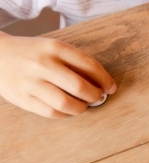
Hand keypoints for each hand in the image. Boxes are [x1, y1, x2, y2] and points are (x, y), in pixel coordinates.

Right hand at [0, 33, 115, 117]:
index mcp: (55, 48)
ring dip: (82, 108)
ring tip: (84, 105)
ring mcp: (31, 83)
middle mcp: (43, 65)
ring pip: (66, 104)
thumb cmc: (33, 53)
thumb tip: (101, 82)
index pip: (90, 65)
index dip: (105, 79)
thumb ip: (75, 61)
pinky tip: (68, 110)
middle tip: (98, 98)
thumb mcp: (54, 48)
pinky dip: (65, 114)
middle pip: (80, 87)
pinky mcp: (22, 99)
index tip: (111, 88)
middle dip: (95, 95)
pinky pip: (51, 113)